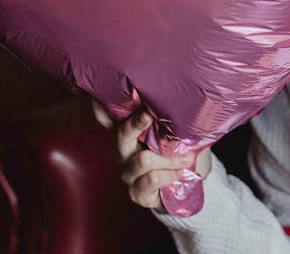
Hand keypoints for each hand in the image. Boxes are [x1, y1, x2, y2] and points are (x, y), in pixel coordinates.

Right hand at [92, 100, 211, 211]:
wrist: (188, 183)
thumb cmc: (180, 152)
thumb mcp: (177, 133)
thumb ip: (172, 120)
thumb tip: (182, 99)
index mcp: (132, 132)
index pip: (109, 118)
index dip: (101, 107)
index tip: (105, 96)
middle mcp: (124, 150)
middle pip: (122, 134)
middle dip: (136, 124)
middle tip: (149, 115)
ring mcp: (128, 172)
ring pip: (143, 160)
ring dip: (169, 159)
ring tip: (186, 158)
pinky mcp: (136, 192)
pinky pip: (152, 179)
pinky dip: (170, 174)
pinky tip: (180, 172)